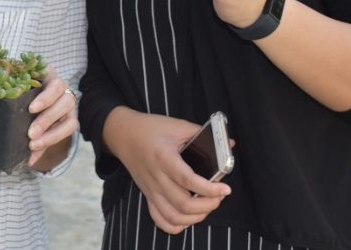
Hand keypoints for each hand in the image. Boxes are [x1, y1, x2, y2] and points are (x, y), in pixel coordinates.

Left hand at [26, 67, 78, 168]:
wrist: (31, 98)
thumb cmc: (21, 86)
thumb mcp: (19, 84)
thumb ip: (13, 88)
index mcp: (52, 78)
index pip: (56, 85)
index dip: (46, 98)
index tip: (31, 109)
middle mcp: (64, 92)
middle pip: (65, 103)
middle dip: (47, 120)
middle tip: (31, 133)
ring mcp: (69, 109)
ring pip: (70, 123)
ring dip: (51, 136)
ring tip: (33, 146)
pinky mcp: (68, 124)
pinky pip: (62, 139)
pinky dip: (46, 149)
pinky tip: (31, 159)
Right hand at [104, 108, 229, 233]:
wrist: (123, 134)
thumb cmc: (150, 129)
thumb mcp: (176, 125)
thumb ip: (202, 134)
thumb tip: (228, 144)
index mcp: (164, 158)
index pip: (188, 181)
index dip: (210, 188)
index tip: (225, 188)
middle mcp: (156, 178)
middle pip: (183, 204)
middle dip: (208, 205)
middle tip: (219, 196)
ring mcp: (151, 190)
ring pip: (174, 216)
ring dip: (195, 217)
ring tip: (207, 205)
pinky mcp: (148, 196)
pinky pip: (160, 220)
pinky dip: (177, 225)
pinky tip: (188, 217)